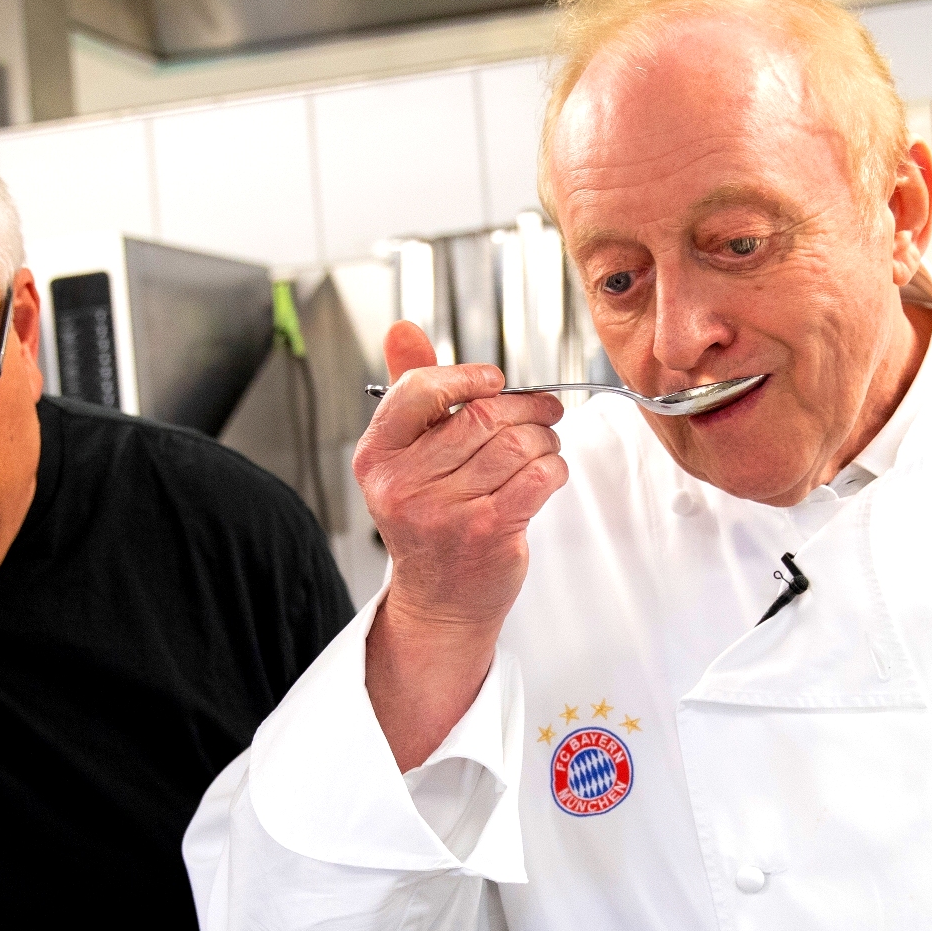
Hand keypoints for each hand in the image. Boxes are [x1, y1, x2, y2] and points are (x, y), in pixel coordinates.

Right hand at [355, 320, 566, 638]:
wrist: (440, 601)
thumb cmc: (430, 520)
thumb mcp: (406, 457)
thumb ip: (409, 392)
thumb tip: (401, 328)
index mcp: (377, 457)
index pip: (418, 390)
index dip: (465, 376)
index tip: (494, 381)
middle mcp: (402, 485)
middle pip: (481, 415)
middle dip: (524, 407)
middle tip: (543, 410)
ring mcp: (443, 512)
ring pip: (516, 443)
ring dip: (544, 438)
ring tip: (544, 445)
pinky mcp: (487, 533)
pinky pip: (538, 476)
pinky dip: (554, 467)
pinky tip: (547, 473)